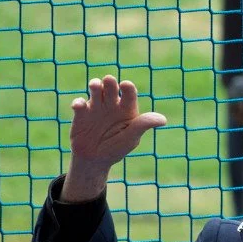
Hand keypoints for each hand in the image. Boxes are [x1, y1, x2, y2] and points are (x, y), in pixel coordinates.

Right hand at [62, 75, 165, 201]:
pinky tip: (79, 106)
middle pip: (111, 87)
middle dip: (109, 82)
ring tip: (95, 86)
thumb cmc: (117, 148)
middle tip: (109, 81)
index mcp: (127, 109)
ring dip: (95, 85)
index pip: (129, 92)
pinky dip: (78, 102)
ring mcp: (96, 107)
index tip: (126, 86)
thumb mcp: (131, 137)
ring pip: (95, 89)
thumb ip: (143, 125)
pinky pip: (79, 103)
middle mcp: (112, 104)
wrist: (95, 160)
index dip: (128, 87)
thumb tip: (163, 120)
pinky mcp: (81, 113)